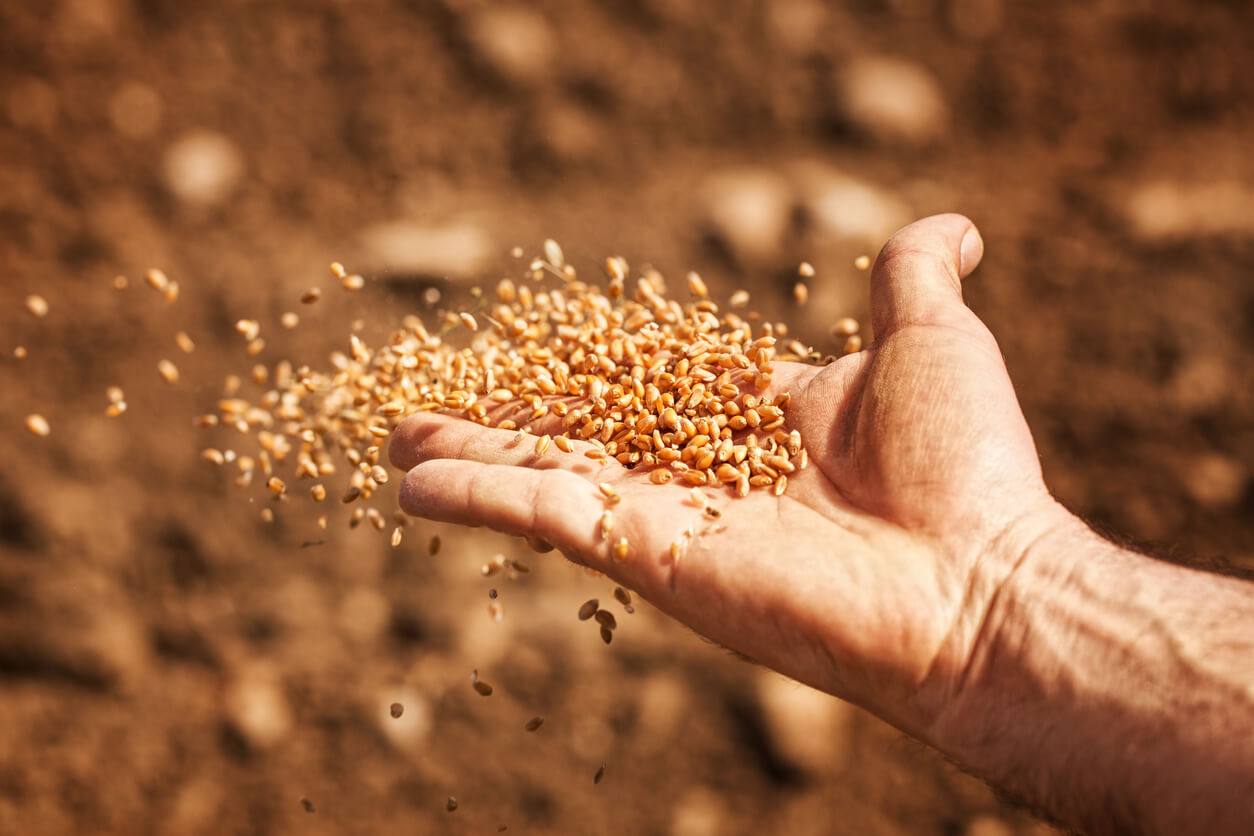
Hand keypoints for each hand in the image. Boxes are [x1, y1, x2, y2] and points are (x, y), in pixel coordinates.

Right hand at [388, 214, 1064, 740]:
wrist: (974, 576)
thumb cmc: (966, 466)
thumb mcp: (928, 341)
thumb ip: (911, 274)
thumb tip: (956, 228)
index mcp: (752, 422)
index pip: (647, 385)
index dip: (588, 368)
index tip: (540, 352)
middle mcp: (700, 471)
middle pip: (578, 431)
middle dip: (503, 420)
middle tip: (436, 408)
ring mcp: (666, 513)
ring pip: (543, 470)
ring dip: (467, 456)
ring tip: (394, 438)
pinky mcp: (643, 550)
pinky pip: (544, 511)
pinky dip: (476, 495)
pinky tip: (410, 483)